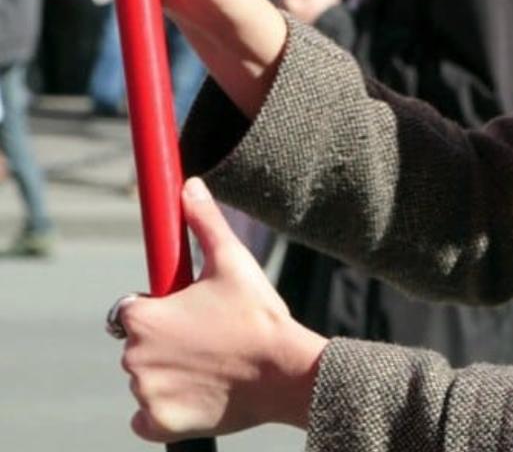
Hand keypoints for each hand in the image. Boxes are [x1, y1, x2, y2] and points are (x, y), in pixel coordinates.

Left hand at [113, 177, 326, 440]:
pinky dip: (165, 407)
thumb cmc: (257, 313)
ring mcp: (145, 395)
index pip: (130, 309)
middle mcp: (135, 358)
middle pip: (138, 344)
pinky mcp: (159, 425)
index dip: (160, 306)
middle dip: (166, 339)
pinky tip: (198, 391)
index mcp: (144, 317)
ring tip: (212, 361)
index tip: (189, 309)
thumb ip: (204, 222)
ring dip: (170, 371)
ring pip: (147, 378)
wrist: (283, 372)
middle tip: (208, 335)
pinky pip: (146, 417)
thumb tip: (189, 185)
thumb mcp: (232, 260)